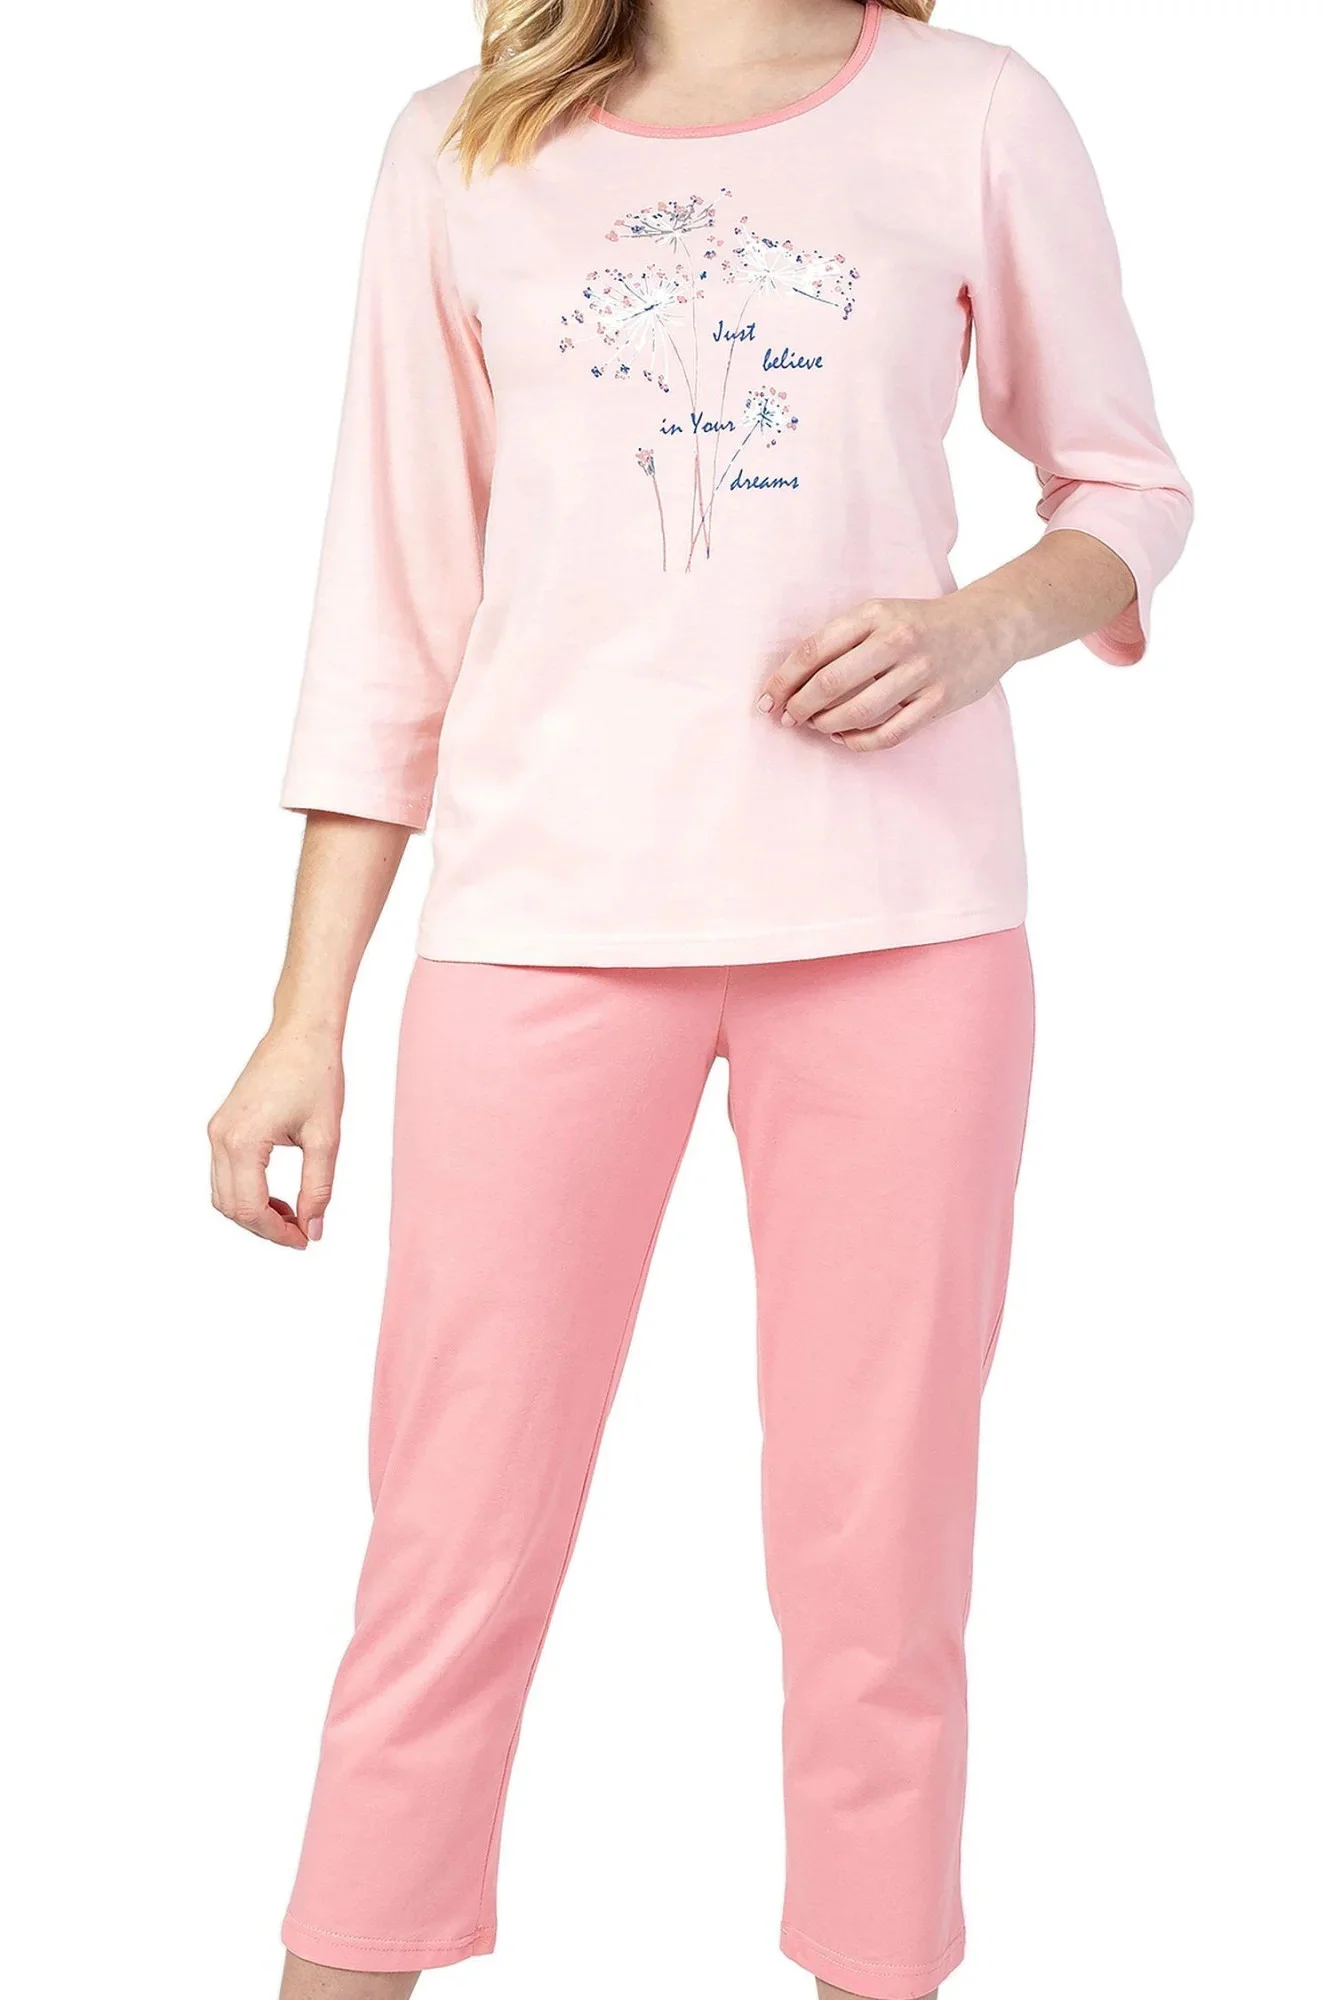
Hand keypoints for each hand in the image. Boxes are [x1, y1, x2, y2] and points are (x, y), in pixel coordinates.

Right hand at [208, 1028, 343, 1249]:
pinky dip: (248, 1192)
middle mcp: (221, 1138)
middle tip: (302, 1232)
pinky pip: (226, 1174)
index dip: (277, 1233)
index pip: (249, 1209)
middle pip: (230, 1207)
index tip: (305, 1239)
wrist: (301, 1033)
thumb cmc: (316, 1075)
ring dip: (254, 1212)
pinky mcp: (222, 1126)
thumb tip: (313, 1228)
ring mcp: (217, 1131)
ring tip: (294, 1214)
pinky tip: (279, 1195)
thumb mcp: (325, 1137)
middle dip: (264, 1227)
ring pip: (223, 1194)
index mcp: (243, 1142)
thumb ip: (318, 1188)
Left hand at [758, 592, 1012, 750]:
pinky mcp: (940, 700)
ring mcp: (921, 671)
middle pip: (830, 682)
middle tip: (788, 718)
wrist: (988, 625)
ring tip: (816, 727)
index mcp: (874, 614)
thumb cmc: (921, 623)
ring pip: (858, 711)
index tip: (766, 699)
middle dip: (800, 706)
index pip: (814, 649)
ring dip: (827, 726)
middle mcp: (897, 640)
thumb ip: (842, 640)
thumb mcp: (881, 615)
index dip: (783, 679)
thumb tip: (793, 681)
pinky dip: (860, 741)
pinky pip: (890, 734)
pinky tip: (845, 738)